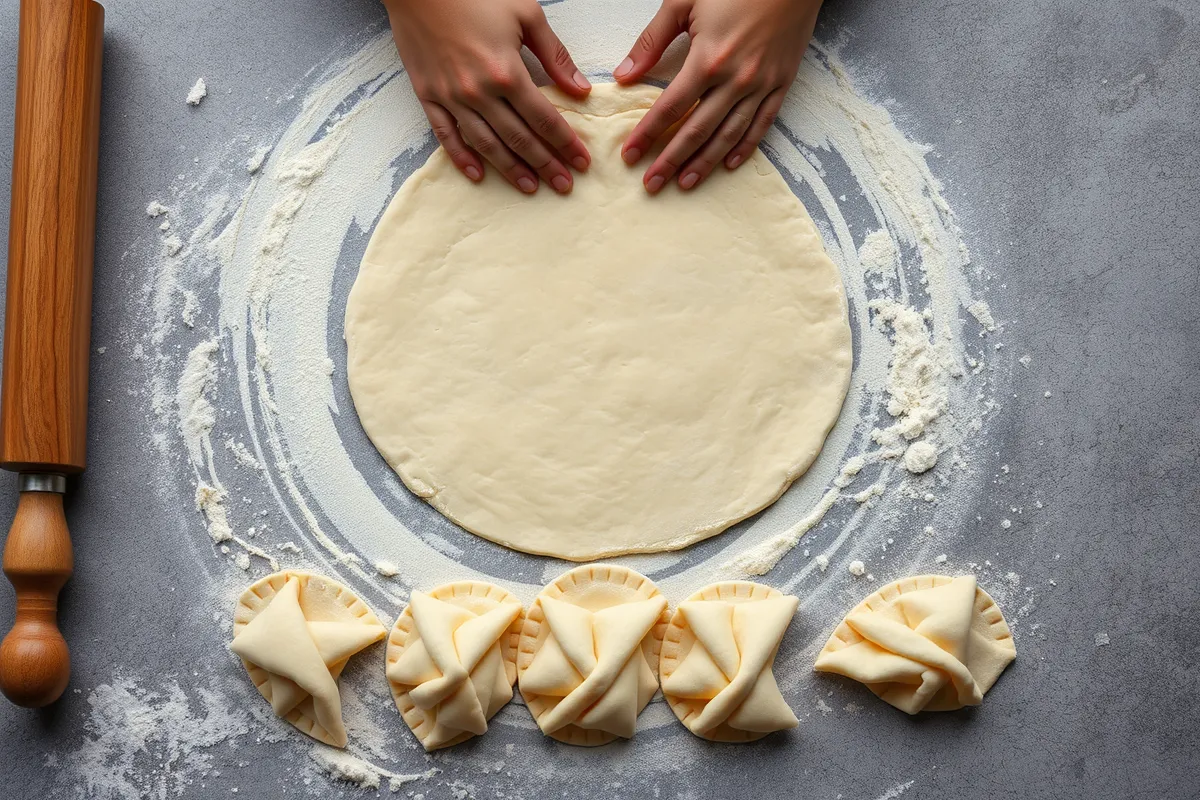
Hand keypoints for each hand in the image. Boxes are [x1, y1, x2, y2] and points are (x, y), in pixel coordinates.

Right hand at [383, 0, 592, 193]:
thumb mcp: (525, 14)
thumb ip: (554, 55)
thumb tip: (579, 90)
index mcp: (507, 71)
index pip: (544, 118)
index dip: (565, 143)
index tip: (582, 162)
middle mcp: (479, 92)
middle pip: (519, 139)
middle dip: (545, 164)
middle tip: (564, 185)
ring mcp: (451, 97)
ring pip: (486, 144)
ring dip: (510, 169)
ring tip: (530, 187)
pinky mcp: (428, 95)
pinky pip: (446, 135)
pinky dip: (461, 158)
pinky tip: (477, 175)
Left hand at [613, 0, 821, 192]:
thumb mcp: (684, 1)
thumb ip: (652, 40)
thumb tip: (625, 74)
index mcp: (708, 60)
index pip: (670, 107)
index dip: (647, 134)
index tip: (630, 155)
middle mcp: (736, 79)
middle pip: (697, 130)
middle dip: (671, 160)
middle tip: (652, 184)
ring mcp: (761, 84)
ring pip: (729, 134)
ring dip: (705, 162)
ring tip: (685, 182)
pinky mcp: (782, 83)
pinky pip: (762, 124)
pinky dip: (745, 147)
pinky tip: (729, 164)